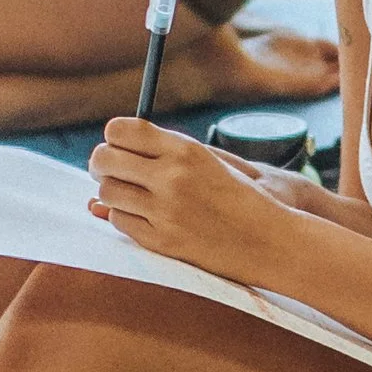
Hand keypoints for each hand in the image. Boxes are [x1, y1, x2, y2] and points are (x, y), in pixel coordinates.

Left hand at [89, 119, 288, 281]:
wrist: (270, 241)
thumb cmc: (239, 197)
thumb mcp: (208, 162)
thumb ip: (163, 151)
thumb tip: (111, 145)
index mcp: (185, 150)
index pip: (119, 130)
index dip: (114, 137)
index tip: (121, 146)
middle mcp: (172, 177)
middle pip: (103, 159)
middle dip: (102, 163)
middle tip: (113, 171)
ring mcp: (165, 212)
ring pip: (105, 192)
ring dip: (112, 192)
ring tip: (131, 194)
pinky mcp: (162, 241)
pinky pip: (119, 221)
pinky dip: (125, 217)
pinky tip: (145, 216)